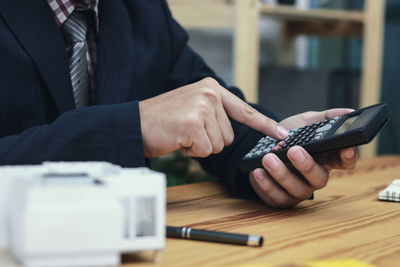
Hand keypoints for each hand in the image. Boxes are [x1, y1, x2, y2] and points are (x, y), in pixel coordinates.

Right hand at [139, 77, 288, 157]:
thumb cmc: (163, 120)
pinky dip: (190, 151)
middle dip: (208, 140)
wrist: (134, 123)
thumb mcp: (192, 107)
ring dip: (199, 146)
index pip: (244, 110)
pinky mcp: (193, 122)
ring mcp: (202, 106)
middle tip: (186, 130)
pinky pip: (204, 150)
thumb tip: (232, 134)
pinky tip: (177, 138)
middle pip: (228, 136)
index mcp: (211, 88)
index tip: (283, 134)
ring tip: (181, 133)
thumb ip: (215, 114)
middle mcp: (210, 93)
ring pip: (217, 145)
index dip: (265, 125)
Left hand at [249, 109, 357, 207]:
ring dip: (281, 174)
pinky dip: (266, 184)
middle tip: (293, 150)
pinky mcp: (282, 199)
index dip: (348, 158)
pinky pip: (277, 196)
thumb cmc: (289, 138)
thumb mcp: (305, 122)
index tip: (345, 149)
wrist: (262, 149)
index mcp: (326, 158)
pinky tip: (258, 172)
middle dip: (306, 165)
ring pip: (296, 189)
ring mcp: (300, 190)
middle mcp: (315, 177)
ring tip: (268, 158)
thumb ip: (325, 117)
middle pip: (319, 178)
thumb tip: (348, 111)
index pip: (345, 162)